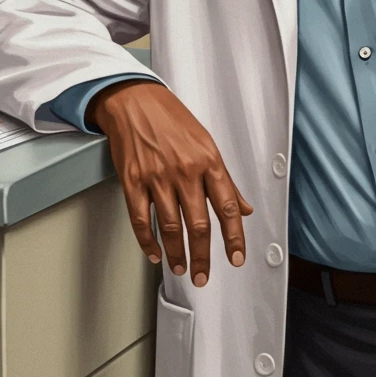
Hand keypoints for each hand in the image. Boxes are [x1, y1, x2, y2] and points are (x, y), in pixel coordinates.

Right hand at [88, 80, 253, 286]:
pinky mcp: (133, 181)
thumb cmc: (172, 119)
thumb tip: (243, 208)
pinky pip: (141, 220)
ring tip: (181, 268)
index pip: (227, 207)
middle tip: (203, 276)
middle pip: (198, 224)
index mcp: (208, 160)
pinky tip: (155, 253)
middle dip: (203, 257)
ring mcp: (157, 177)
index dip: (234, 237)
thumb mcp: (207, 143)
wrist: (135, 100)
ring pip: (170, 227)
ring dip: (177, 253)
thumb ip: (225, 179)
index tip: (236, 258)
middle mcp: (185, 170)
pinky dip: (148, 242)